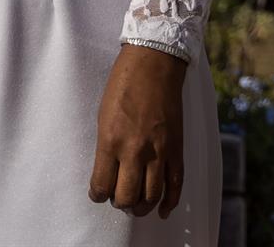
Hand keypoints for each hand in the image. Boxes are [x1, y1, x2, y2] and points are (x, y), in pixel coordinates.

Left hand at [88, 44, 187, 218]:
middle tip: (117, 197)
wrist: (153, 64)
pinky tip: (163, 209)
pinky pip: (175, 184)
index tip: (98, 193)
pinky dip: (169, 202)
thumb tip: (108, 171)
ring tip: (136, 204)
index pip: (102, 185)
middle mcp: (135, 150)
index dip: (98, 194)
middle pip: (127, 197)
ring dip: (142, 206)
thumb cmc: (123, 84)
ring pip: (151, 196)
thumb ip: (106, 147)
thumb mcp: (103, 116)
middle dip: (120, 203)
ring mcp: (158, 151)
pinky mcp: (176, 148)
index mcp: (110, 140)